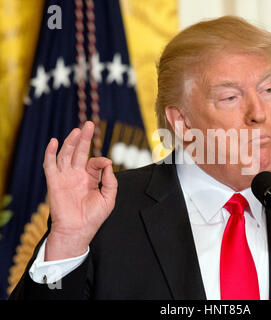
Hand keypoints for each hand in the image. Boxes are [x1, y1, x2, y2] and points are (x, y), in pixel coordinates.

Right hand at [43, 121, 117, 260]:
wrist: (78, 230)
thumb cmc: (94, 216)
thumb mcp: (109, 197)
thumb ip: (110, 180)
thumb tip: (108, 162)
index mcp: (90, 178)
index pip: (94, 162)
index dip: (100, 159)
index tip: (105, 163)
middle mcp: (77, 175)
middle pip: (79, 152)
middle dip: (84, 138)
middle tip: (89, 124)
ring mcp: (65, 177)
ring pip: (66, 155)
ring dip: (70, 142)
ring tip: (78, 130)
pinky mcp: (55, 182)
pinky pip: (50, 165)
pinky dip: (51, 153)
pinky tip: (54, 142)